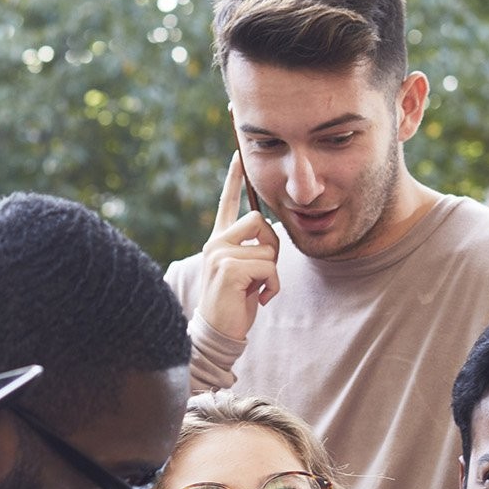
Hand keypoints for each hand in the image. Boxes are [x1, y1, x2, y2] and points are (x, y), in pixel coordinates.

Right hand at [192, 154, 281, 345]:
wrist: (217, 333)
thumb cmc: (235, 304)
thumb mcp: (245, 273)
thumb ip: (253, 251)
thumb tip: (272, 236)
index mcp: (218, 241)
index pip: (227, 204)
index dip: (233, 179)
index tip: (238, 155)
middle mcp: (215, 243)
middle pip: (259, 221)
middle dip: (273, 246)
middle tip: (265, 273)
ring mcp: (219, 254)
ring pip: (268, 248)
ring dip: (273, 273)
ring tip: (258, 290)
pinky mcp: (228, 268)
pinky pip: (268, 267)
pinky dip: (273, 286)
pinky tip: (260, 299)